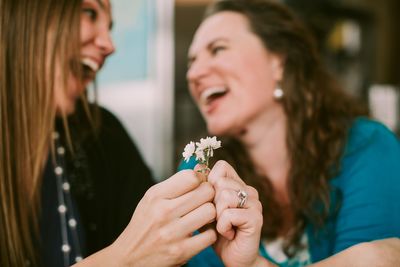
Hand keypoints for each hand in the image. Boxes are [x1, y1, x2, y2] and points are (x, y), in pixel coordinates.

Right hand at [76, 170, 216, 266]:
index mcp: (156, 195)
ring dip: (210, 214)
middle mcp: (163, 212)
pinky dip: (208, 234)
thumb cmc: (144, 225)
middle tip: (203, 201)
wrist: (129, 258)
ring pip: (210, 211)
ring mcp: (172, 233)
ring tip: (202, 217)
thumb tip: (200, 170)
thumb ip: (175, 185)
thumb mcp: (151, 199)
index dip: (200, 179)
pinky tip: (200, 233)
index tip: (198, 185)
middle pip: (205, 192)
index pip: (191, 176)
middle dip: (209, 195)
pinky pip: (210, 235)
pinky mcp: (181, 252)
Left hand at [207, 160, 263, 266]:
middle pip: (221, 182)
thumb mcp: (205, 209)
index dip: (209, 182)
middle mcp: (249, 191)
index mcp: (238, 185)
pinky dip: (223, 227)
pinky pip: (229, 214)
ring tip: (223, 226)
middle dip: (211, 203)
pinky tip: (228, 233)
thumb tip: (196, 167)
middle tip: (217, 218)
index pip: (222, 167)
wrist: (234, 258)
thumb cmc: (219, 234)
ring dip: (217, 216)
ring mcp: (254, 203)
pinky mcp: (256, 218)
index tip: (210, 202)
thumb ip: (202, 190)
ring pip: (225, 196)